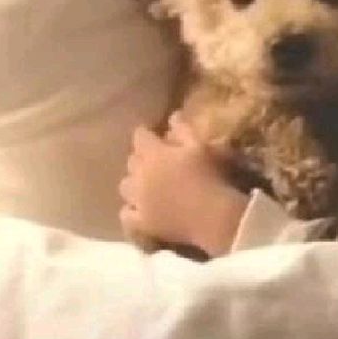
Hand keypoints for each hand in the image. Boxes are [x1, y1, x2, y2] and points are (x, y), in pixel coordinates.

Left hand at [119, 113, 248, 256]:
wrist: (212, 216)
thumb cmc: (210, 176)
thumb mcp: (201, 147)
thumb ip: (184, 130)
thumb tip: (172, 115)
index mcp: (154, 154)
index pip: (140, 137)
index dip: (145, 133)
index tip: (150, 132)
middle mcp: (140, 175)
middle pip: (131, 161)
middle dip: (140, 157)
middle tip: (153, 157)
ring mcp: (139, 201)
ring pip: (125, 186)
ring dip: (133, 181)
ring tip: (144, 183)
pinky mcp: (142, 222)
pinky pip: (126, 214)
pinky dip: (130, 209)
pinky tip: (137, 208)